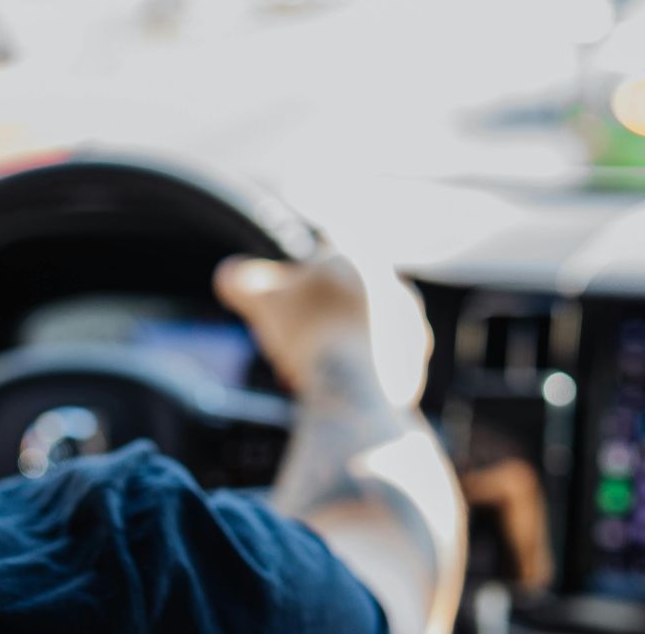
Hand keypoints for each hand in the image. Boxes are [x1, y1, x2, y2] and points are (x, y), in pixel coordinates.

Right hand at [215, 247, 431, 409]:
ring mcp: (410, 326)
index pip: (323, 255)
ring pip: (361, 331)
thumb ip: (242, 280)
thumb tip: (228, 275)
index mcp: (361, 257)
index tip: (283, 306)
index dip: (295, 282)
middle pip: (343, 298)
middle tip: (290, 344)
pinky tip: (331, 388)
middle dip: (315, 318)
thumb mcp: (261, 297)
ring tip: (306, 371)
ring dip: (333, 346)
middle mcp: (395, 285)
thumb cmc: (309, 331)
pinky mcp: (415, 363)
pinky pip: (376, 363)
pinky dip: (352, 372)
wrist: (355, 386)